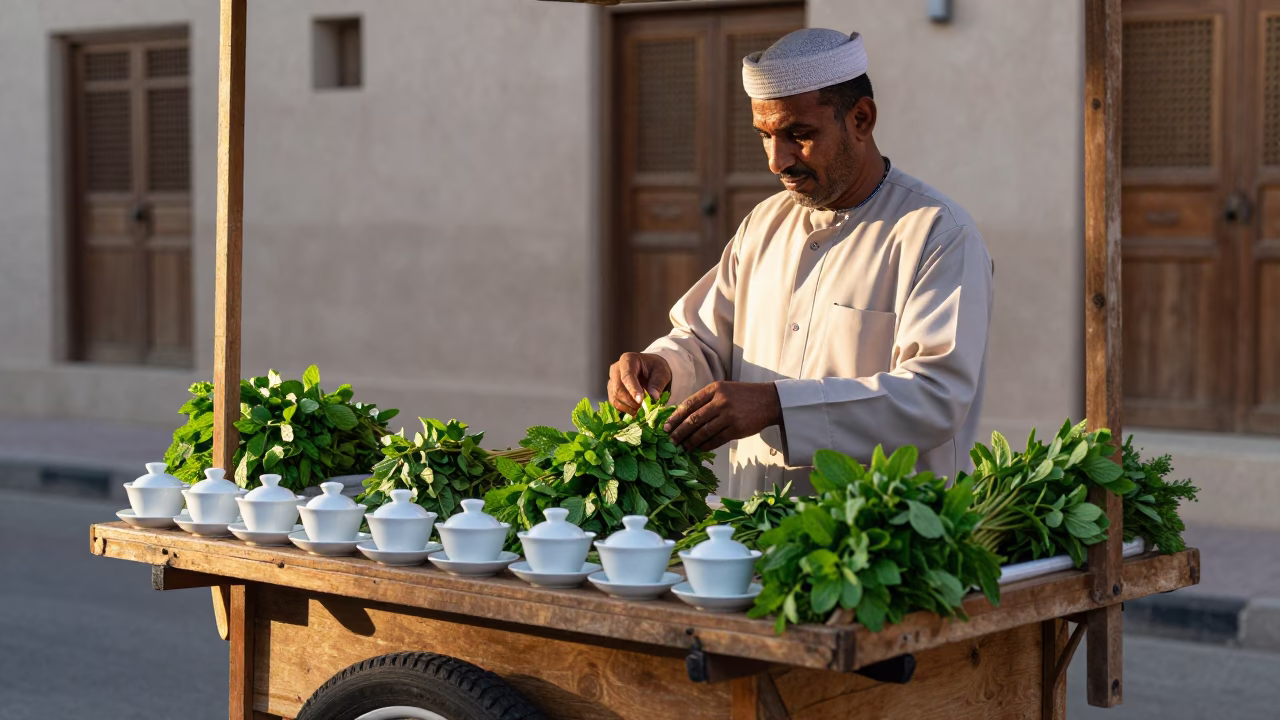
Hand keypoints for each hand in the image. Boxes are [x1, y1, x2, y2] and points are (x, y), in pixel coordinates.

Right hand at [608, 352, 672, 414]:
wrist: (650, 370)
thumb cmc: (655, 368)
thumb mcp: (662, 372)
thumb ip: (658, 383)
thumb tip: (653, 397)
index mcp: (628, 360)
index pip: (627, 376)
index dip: (633, 389)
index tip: (640, 400)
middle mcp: (616, 369)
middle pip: (618, 388)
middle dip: (631, 401)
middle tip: (643, 407)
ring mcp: (612, 380)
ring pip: (614, 397)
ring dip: (627, 407)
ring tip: (640, 409)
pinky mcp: (611, 391)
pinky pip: (614, 403)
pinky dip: (624, 409)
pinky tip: (634, 410)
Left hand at [663, 381, 781, 451]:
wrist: (768, 400)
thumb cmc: (743, 396)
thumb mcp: (723, 390)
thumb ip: (706, 400)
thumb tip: (684, 416)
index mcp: (714, 389)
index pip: (689, 404)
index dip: (675, 417)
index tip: (666, 427)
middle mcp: (720, 401)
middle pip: (693, 420)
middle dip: (679, 432)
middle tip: (670, 441)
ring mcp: (729, 415)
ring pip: (703, 432)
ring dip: (691, 442)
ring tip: (683, 448)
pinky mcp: (737, 429)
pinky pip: (716, 439)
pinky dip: (705, 446)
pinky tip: (698, 449)